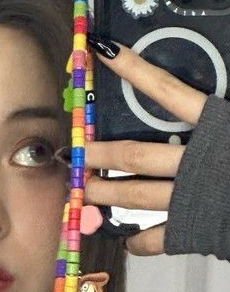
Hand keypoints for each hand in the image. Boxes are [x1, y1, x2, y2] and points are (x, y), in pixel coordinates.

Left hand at [84, 39, 207, 255]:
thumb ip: (220, 109)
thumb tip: (199, 98)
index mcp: (219, 125)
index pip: (168, 91)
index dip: (133, 69)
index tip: (101, 50)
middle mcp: (198, 160)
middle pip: (134, 155)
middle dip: (100, 154)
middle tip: (76, 153)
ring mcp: (193, 197)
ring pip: (135, 195)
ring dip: (105, 194)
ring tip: (83, 191)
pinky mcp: (195, 229)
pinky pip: (157, 238)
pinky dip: (139, 241)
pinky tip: (128, 239)